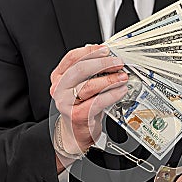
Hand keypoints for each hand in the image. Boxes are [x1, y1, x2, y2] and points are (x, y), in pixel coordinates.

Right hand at [50, 45, 127, 167]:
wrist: (76, 131)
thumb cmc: (81, 105)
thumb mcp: (81, 85)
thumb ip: (90, 70)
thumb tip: (109, 56)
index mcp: (59, 76)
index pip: (73, 58)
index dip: (91, 51)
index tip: (106, 50)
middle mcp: (59, 88)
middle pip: (81, 70)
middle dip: (103, 64)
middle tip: (118, 63)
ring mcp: (66, 103)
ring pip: (89, 86)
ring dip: (110, 79)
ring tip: (123, 77)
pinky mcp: (77, 115)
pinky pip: (97, 102)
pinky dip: (112, 95)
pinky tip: (121, 91)